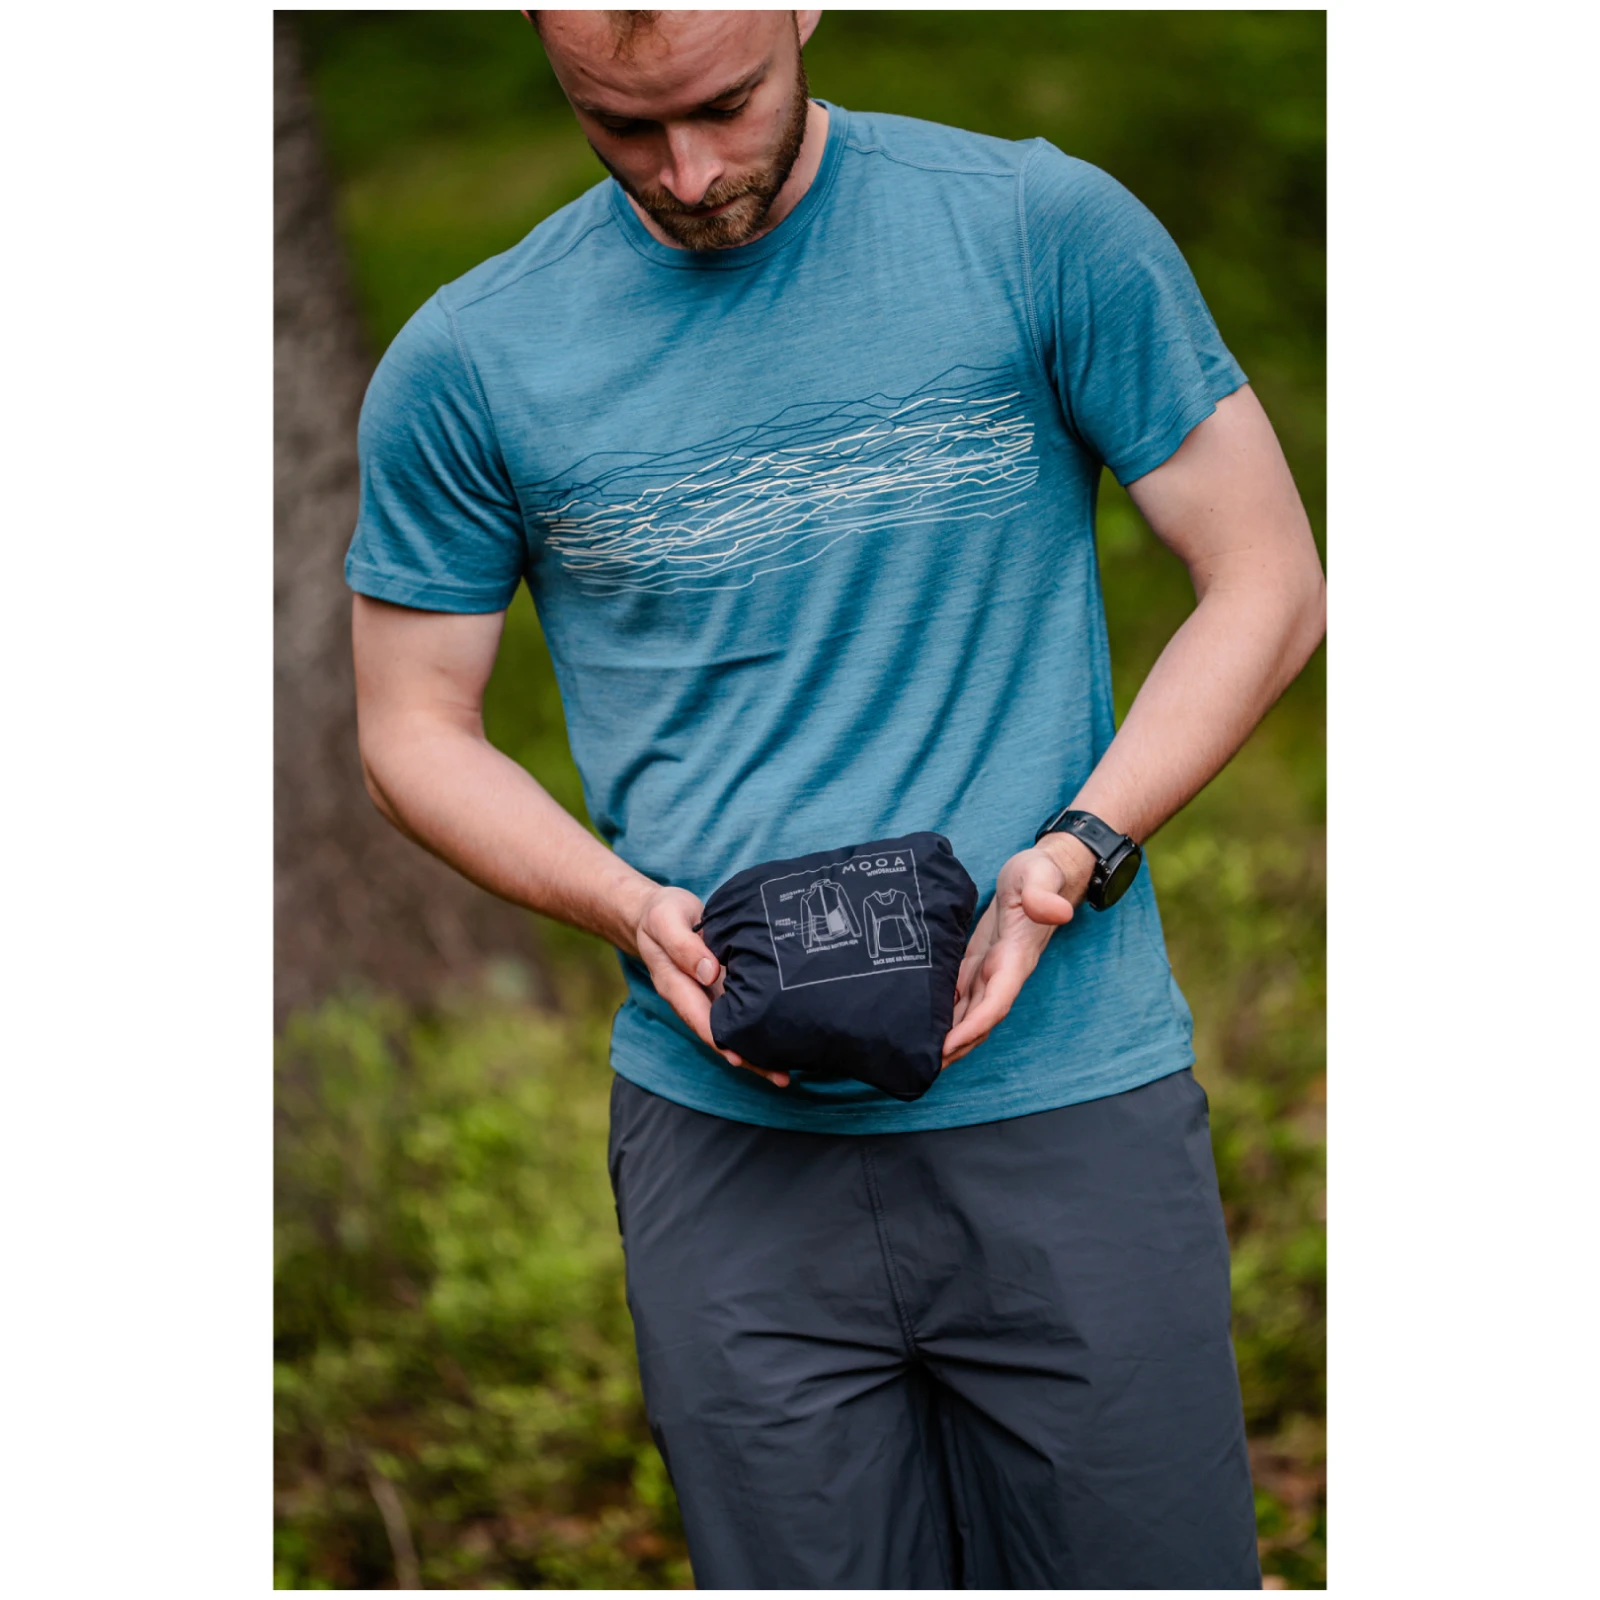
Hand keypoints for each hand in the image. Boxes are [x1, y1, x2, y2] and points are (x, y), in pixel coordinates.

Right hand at [633, 885, 789, 1086]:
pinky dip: (758, 1027)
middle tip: (782, 1077)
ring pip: (732, 1030)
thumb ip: (683, 945)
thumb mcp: (665, 921)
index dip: (721, 1042)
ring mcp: (708, 995)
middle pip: (720, 1036)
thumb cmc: (662, 914)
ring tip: (787, 1073)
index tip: (742, 1058)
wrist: (657, 912)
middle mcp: (693, 998)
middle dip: (748, 1058)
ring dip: (757, 1051)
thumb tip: (709, 972)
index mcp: (676, 986)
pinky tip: (782, 1038)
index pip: (700, 1020)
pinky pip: (739, 1012)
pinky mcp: (722, 987)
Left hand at [941, 837, 1094, 1066]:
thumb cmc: (1040, 874)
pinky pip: (962, 995)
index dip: (974, 1026)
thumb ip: (1043, 894)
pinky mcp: (978, 961)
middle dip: (956, 1045)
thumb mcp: (1039, 876)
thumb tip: (1056, 912)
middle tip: (923, 1066)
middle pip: (980, 1018)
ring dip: (948, 1036)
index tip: (949, 1045)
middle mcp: (1004, 971)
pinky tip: (922, 1024)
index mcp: (1017, 958)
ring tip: (918, 1055)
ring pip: (969, 1012)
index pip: (997, 1001)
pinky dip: (945, 1013)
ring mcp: (991, 969)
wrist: (1042, 873)